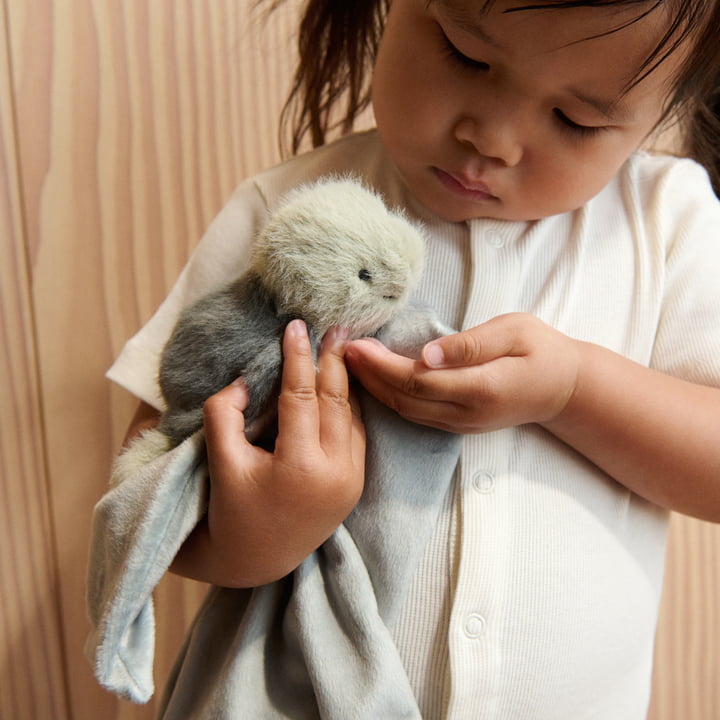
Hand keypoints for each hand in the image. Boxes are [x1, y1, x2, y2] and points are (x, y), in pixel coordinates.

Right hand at [173, 319, 365, 586]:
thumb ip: (224, 415)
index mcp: (301, 467)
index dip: (298, 358)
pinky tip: (341, 384)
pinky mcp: (356, 484)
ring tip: (340, 347)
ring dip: (344, 380)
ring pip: (351, 415)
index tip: (297, 326)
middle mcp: (336, 472)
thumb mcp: (220, 462)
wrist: (257, 560)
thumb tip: (243, 381)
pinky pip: (356, 433)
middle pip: (336, 400)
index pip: (302, 396)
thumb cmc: (232, 511)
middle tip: (335, 326)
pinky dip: (348, 407)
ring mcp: (352, 479)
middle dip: (334, 359)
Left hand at [345, 313, 579, 433]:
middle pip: (404, 400)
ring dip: (374, 389)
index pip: (417, 380)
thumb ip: (471, 344)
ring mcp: (461, 425)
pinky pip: (415, 415)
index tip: (355, 344)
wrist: (564, 388)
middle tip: (339, 350)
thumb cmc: (542, 350)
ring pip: (406, 412)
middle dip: (368, 377)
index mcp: (481, 389)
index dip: (381, 365)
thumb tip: (427, 354)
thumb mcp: (515, 332)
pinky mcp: (457, 426)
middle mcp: (466, 414)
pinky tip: (375, 381)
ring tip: (349, 364)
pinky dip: (390, 398)